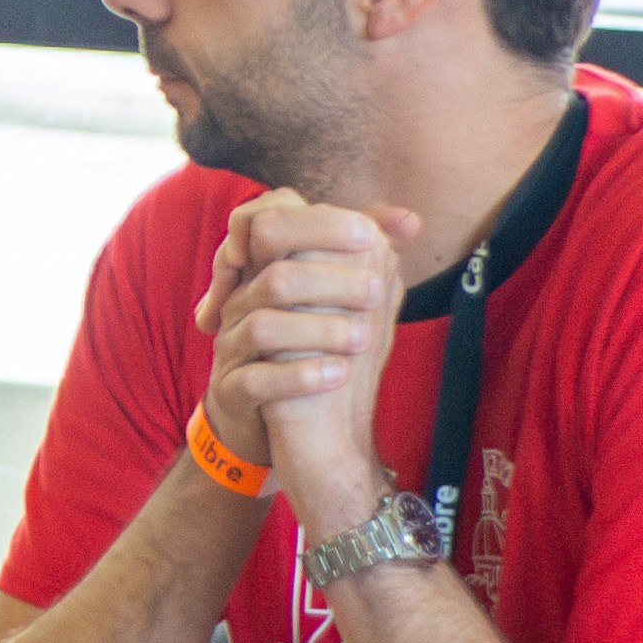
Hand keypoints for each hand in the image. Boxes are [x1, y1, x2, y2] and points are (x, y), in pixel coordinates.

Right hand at [196, 189, 422, 506]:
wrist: (286, 422)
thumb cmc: (313, 347)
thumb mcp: (339, 300)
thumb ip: (366, 259)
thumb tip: (411, 221)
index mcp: (264, 272)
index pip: (268, 221)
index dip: (315, 223)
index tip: (367, 235)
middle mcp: (241, 304)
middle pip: (273, 273)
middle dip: (330, 278)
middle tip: (377, 291)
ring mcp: (232, 348)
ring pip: (262, 325)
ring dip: (321, 329)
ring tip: (364, 338)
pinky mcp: (231, 391)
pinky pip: (254, 380)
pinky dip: (300, 376)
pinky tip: (338, 373)